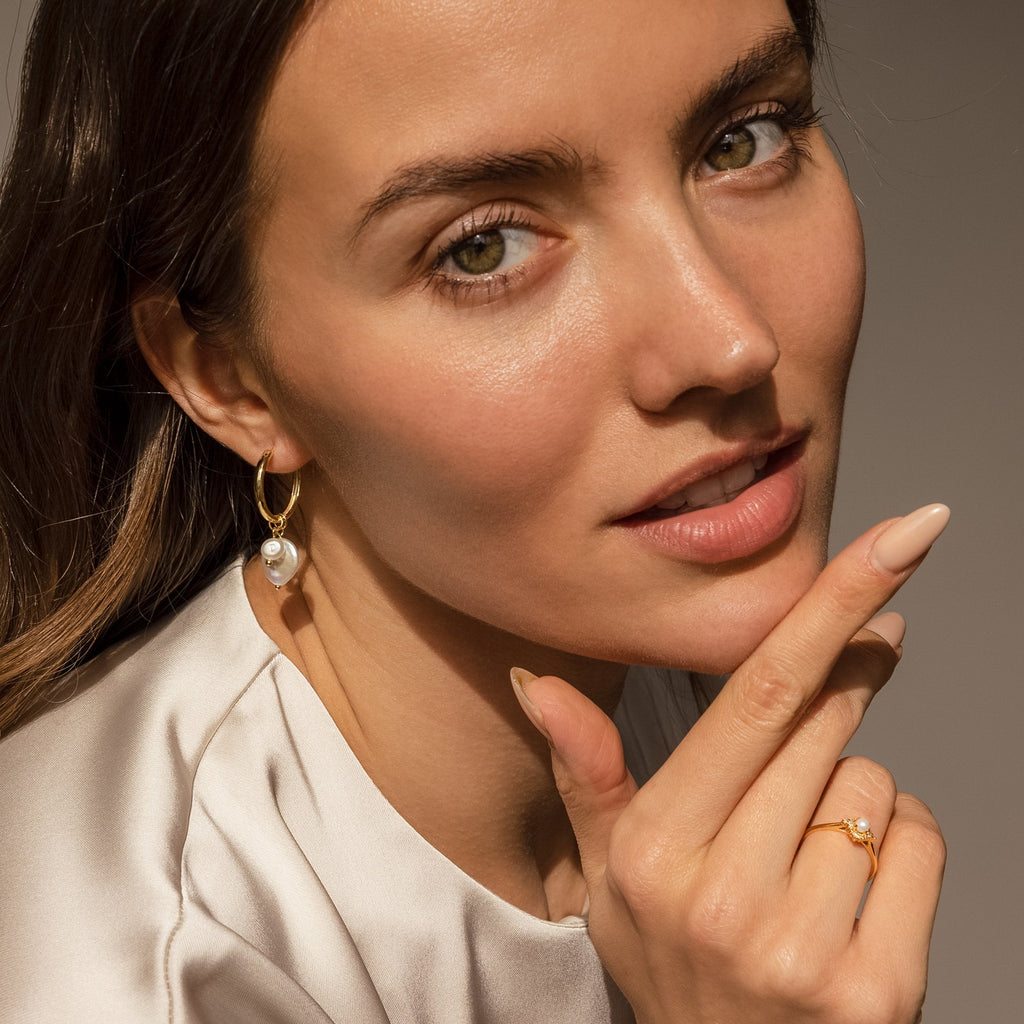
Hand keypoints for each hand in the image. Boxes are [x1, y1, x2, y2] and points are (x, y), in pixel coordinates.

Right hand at [512, 504, 948, 1023]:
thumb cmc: (671, 961)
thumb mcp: (607, 871)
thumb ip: (585, 770)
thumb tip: (535, 679)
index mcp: (653, 847)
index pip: (752, 697)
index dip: (828, 608)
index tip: (903, 540)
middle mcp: (720, 896)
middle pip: (821, 727)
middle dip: (849, 679)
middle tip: (867, 653)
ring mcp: (799, 949)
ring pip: (871, 785)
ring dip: (854, 791)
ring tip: (810, 846)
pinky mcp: (875, 994)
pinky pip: (920, 846)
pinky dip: (903, 845)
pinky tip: (856, 886)